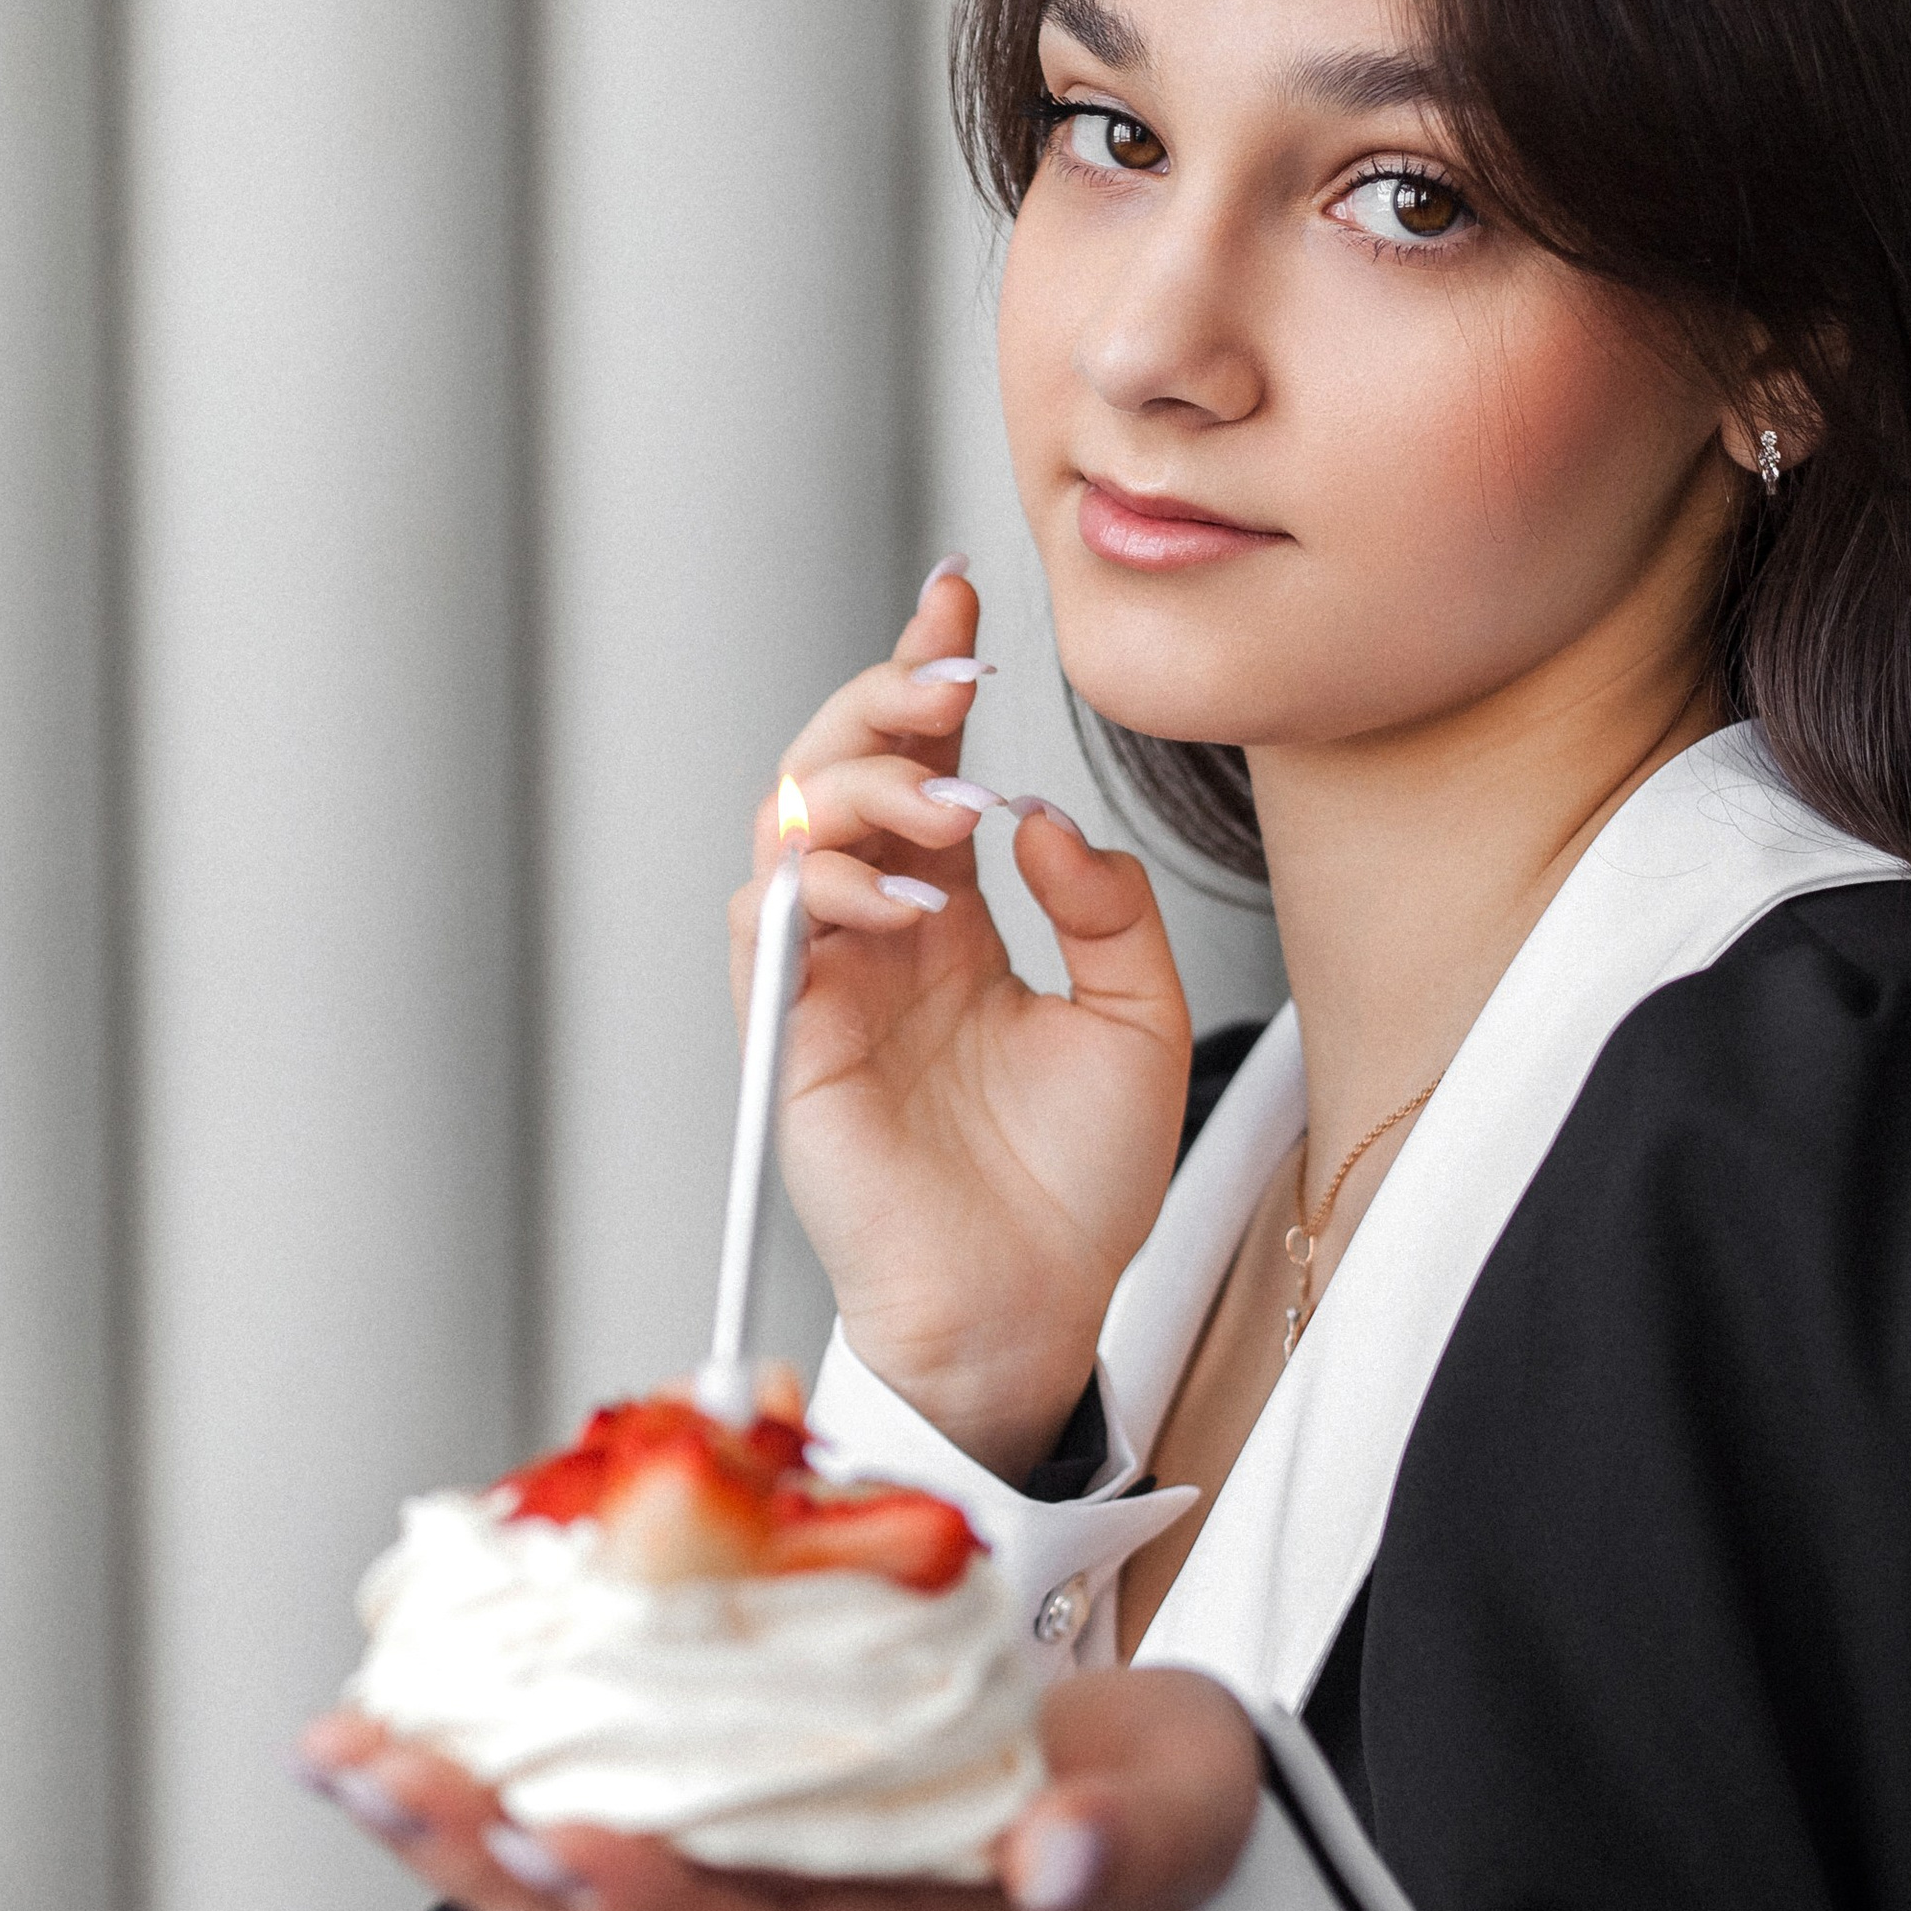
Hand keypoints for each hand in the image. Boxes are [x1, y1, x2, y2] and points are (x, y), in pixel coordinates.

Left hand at [298, 1668, 1260, 1910]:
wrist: (1143, 1816)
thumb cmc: (1145, 1810)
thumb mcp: (1167, 1816)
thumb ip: (1122, 1838)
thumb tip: (1064, 1858)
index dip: (644, 1899)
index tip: (554, 1830)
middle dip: (478, 1860)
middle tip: (370, 1766)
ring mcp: (747, 1896)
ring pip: (570, 1897)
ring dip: (448, 1833)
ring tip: (345, 1755)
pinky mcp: (720, 1839)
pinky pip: (585, 1828)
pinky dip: (492, 1784)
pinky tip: (418, 1724)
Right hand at [738, 565, 1191, 1476]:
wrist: (1036, 1310)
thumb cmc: (1080, 1185)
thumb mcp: (1139, 1019)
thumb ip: (1105, 907)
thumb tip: (1044, 813)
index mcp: (955, 920)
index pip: (922, 763)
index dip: (928, 676)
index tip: (963, 601)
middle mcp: (880, 936)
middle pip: (837, 768)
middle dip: (882, 701)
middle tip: (953, 678)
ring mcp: (827, 984)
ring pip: (788, 825)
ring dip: (858, 783)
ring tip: (950, 795)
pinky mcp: (792, 1045)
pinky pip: (770, 931)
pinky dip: (828, 889)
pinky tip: (912, 901)